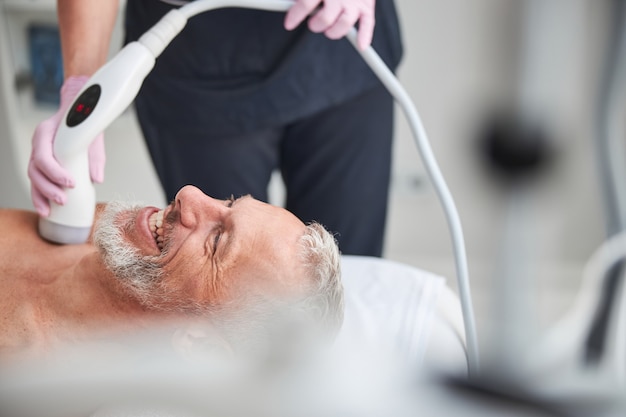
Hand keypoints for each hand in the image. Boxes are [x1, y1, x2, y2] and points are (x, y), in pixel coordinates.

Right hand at [28, 76, 105, 216]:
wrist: (78, 112)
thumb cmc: (83, 123)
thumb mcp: (92, 135)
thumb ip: (95, 156)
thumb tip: (97, 179)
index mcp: (45, 133)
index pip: (43, 156)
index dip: (54, 172)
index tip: (70, 183)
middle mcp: (38, 144)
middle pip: (35, 170)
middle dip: (47, 188)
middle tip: (63, 200)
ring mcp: (38, 154)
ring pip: (33, 178)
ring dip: (40, 196)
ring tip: (50, 211)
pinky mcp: (43, 165)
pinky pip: (37, 181)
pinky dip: (40, 196)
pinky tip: (45, 209)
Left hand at [284, 0, 375, 49]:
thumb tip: (295, 1)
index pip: (305, 4)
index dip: (295, 16)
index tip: (289, 24)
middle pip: (325, 19)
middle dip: (315, 25)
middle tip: (313, 23)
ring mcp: (355, 2)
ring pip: (343, 24)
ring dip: (333, 32)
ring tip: (328, 30)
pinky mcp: (367, 7)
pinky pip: (368, 23)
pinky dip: (365, 35)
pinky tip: (361, 45)